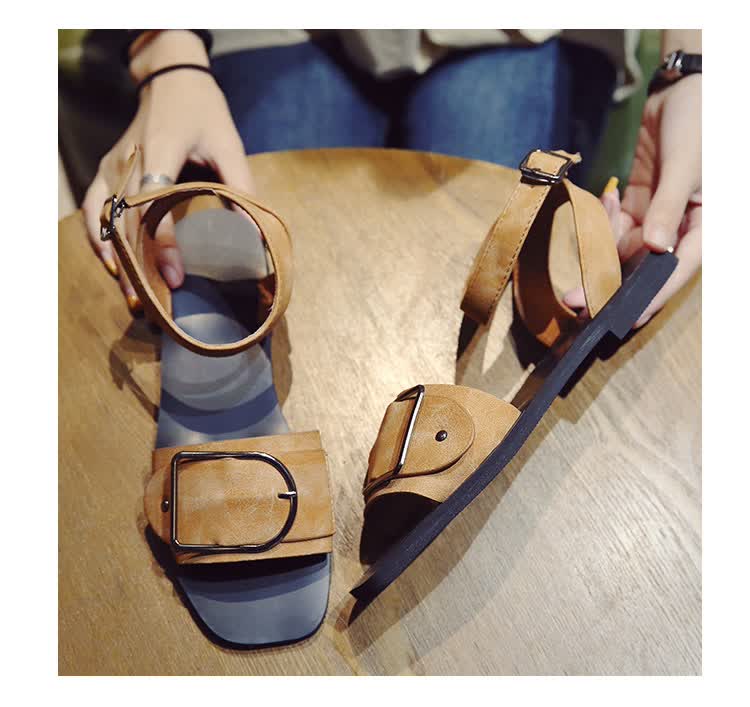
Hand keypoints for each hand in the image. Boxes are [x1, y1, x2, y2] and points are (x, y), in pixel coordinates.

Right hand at [81, 31, 252, 310]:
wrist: (171, 79)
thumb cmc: (204, 111)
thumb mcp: (229, 143)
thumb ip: (241, 185)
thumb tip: (258, 231)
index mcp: (161, 150)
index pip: (153, 202)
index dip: (161, 242)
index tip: (174, 276)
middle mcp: (130, 159)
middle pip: (125, 220)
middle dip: (138, 266)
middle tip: (153, 306)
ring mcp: (113, 165)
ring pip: (103, 218)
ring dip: (115, 259)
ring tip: (131, 297)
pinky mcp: (107, 169)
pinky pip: (93, 208)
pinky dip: (99, 238)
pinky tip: (112, 266)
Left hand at [565, 74, 701, 327]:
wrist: (685, 88)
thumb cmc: (700, 123)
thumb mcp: (686, 166)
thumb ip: (669, 206)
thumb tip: (656, 247)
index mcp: (705, 225)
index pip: (676, 270)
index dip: (650, 296)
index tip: (622, 318)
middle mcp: (683, 226)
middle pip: (645, 265)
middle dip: (611, 282)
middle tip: (577, 301)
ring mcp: (660, 215)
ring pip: (626, 248)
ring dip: (602, 252)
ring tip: (579, 259)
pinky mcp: (642, 202)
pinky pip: (618, 224)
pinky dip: (606, 220)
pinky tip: (607, 200)